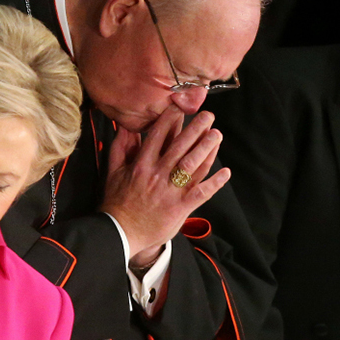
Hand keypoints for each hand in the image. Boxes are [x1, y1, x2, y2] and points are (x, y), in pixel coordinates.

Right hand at [100, 105, 230, 265]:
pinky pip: (201, 193)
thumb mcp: (113, 172)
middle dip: (195, 129)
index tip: (180, 107)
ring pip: (192, 166)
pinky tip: (226, 172)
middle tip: (208, 115)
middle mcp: (158, 175)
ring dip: (206, 149)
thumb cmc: (117, 202)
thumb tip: (125, 126)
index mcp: (141, 165)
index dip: (170, 120)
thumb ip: (120, 148)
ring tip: (217, 134)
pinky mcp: (180, 207)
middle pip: (179, 147)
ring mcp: (170, 191)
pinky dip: (214, 183)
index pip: (157, 137)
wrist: (120, 232)